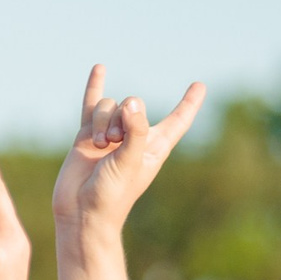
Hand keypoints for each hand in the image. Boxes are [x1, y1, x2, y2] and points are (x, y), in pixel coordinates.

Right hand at [50, 66, 205, 241]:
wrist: (80, 211)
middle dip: (122, 118)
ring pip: (110, 106)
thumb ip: (136, 130)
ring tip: (99, 145)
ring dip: (103, 122)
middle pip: (133, 105)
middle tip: (114, 143)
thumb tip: (132, 102)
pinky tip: (100, 68)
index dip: (189, 103)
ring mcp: (110, 134)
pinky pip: (92, 105)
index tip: (199, 86)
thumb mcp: (131, 162)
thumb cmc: (111, 195)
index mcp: (154, 147)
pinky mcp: (88, 135)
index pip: (177, 120)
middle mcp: (134, 138)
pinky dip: (95, 86)